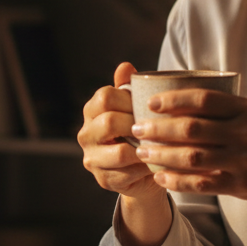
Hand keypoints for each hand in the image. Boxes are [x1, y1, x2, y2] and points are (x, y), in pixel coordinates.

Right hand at [79, 62, 163, 199]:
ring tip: (160, 145)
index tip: (150, 105)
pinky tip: (159, 163)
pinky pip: (128, 174)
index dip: (130, 99)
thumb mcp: (136, 107)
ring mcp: (92, 158)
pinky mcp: (104, 180)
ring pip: (119, 152)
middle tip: (158, 127)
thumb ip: (129, 87)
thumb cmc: (139, 131)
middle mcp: (86, 134)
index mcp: (92, 110)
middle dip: (138, 124)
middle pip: (109, 122)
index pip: (105, 96)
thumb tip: (125, 65)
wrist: (142, 170)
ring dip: (144, 148)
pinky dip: (146, 168)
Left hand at [131, 89, 246, 245]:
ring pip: (193, 157)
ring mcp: (242, 160)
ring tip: (142, 152)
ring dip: (162, 155)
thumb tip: (179, 96)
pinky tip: (160, 177)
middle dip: (159, 128)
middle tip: (137, 127)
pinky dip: (177, 181)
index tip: (151, 102)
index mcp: (246, 110)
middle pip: (192, 128)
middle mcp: (245, 133)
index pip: (203, 99)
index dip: (173, 99)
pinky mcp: (240, 185)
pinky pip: (201, 183)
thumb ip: (224, 108)